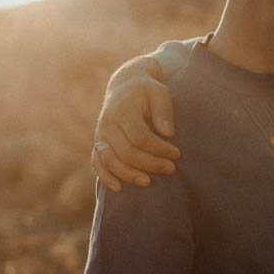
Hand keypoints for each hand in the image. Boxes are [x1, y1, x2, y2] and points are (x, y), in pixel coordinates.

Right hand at [92, 57, 179, 191]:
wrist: (125, 85)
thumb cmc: (147, 90)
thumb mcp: (160, 92)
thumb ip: (163, 111)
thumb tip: (168, 134)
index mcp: (123, 109)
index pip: (140, 137)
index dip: (159, 149)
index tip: (177, 154)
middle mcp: (108, 123)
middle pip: (126, 152)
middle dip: (150, 164)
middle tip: (171, 169)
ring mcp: (100, 134)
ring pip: (110, 161)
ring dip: (129, 175)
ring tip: (149, 182)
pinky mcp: (98, 142)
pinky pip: (96, 163)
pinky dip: (105, 177)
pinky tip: (119, 189)